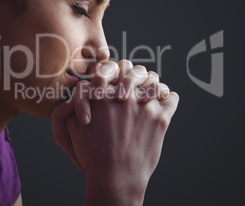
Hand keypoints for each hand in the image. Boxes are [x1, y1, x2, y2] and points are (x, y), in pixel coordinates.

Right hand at [51, 60, 168, 172]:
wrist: (115, 178)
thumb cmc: (92, 154)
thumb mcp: (73, 128)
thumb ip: (75, 103)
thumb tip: (81, 87)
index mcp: (102, 95)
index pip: (111, 67)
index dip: (113, 70)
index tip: (115, 77)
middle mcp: (125, 96)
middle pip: (134, 68)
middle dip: (132, 73)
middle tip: (132, 82)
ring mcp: (145, 106)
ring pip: (154, 79)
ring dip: (151, 83)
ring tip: (149, 92)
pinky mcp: (161, 118)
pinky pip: (171, 97)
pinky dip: (167, 98)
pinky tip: (162, 103)